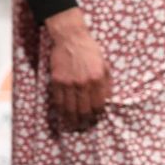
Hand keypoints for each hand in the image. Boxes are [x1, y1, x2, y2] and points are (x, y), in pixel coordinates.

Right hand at [45, 8, 111, 131]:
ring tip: (74, 125)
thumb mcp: (105, 65)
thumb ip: (106, 84)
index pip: (98, 104)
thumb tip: (107, 101)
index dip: (97, 114)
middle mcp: (84, 83)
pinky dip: (61, 111)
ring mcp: (69, 83)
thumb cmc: (91, 51)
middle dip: (85, 121)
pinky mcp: (57, 81)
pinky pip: (58, 101)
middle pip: (84, 110)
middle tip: (85, 126)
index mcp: (98, 79)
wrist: (71, 39)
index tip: (96, 118)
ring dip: (72, 120)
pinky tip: (63, 116)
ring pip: (70, 108)